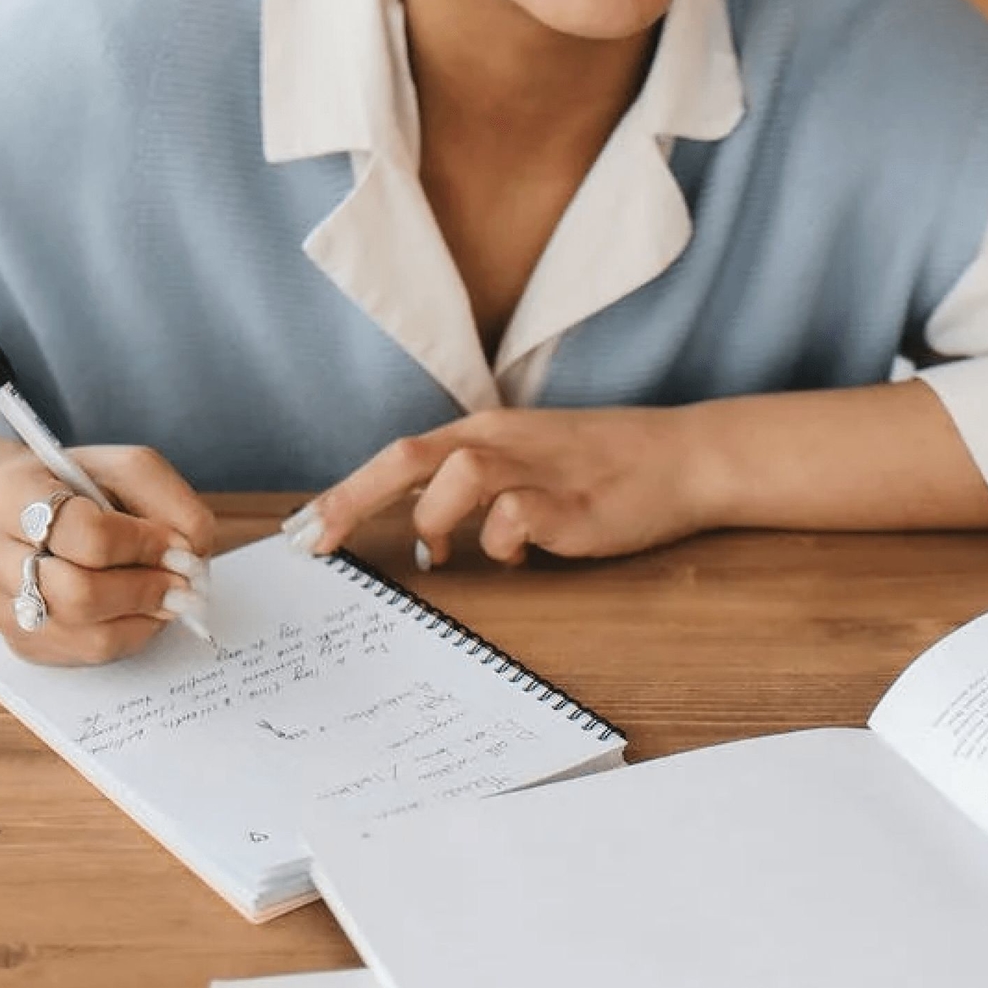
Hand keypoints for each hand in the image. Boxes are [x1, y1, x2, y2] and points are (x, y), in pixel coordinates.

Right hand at [0, 446, 215, 664]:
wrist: (26, 512)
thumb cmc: (81, 487)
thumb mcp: (129, 470)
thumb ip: (171, 502)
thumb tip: (193, 554)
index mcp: (10, 495)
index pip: (84, 533)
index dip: (143, 544)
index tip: (179, 546)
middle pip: (78, 594)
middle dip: (146, 589)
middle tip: (184, 583)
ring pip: (85, 634)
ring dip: (144, 617)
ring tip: (170, 597)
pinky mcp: (18, 639)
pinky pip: (85, 654)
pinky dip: (130, 635)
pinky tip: (143, 611)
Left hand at [288, 408, 713, 566]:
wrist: (684, 456)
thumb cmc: (604, 467)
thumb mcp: (528, 464)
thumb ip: (475, 490)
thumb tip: (423, 531)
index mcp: (487, 433)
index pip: (401, 455)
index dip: (347, 491)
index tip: (303, 530)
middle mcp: (503, 443)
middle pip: (408, 457)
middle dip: (351, 499)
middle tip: (314, 541)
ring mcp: (537, 471)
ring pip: (457, 476)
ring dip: (437, 519)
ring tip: (446, 552)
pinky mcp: (571, 504)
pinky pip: (514, 518)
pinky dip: (503, 542)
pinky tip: (520, 554)